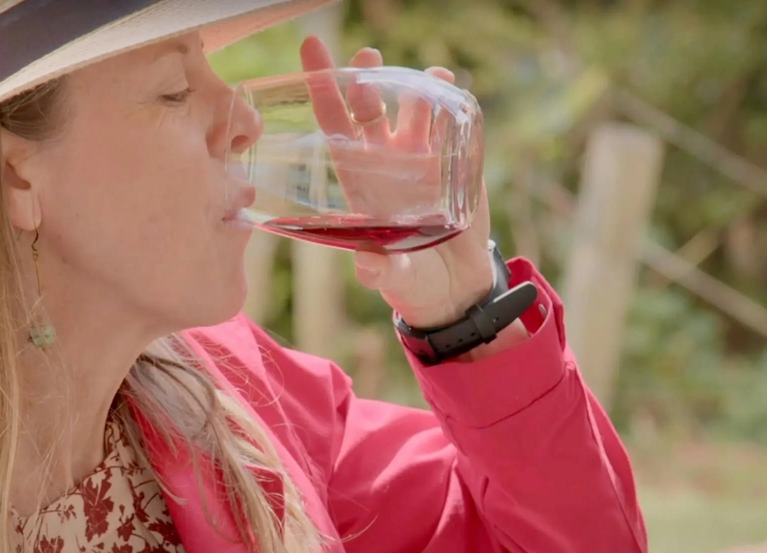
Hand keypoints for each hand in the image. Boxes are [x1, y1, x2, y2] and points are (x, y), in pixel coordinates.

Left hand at [300, 37, 495, 330]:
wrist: (453, 287)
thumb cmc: (411, 282)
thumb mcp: (394, 278)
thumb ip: (381, 270)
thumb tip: (370, 266)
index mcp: (359, 182)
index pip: (334, 129)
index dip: (322, 92)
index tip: (311, 52)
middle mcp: (386, 163)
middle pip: (370, 110)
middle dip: (365, 80)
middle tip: (366, 58)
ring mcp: (421, 159)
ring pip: (412, 109)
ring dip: (413, 87)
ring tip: (423, 75)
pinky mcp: (455, 163)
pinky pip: (451, 124)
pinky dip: (451, 102)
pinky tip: (449, 85)